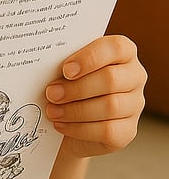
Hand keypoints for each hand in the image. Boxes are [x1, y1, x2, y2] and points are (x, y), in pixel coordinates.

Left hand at [44, 35, 145, 157]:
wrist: (66, 118)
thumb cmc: (66, 83)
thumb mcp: (63, 68)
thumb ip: (62, 62)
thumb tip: (44, 63)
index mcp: (122, 52)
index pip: (115, 48)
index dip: (90, 58)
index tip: (66, 70)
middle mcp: (134, 76)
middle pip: (111, 79)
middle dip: (76, 88)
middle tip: (51, 93)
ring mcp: (134, 104)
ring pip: (110, 106)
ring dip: (75, 110)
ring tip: (52, 111)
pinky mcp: (128, 130)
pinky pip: (108, 130)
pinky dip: (79, 128)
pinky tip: (61, 124)